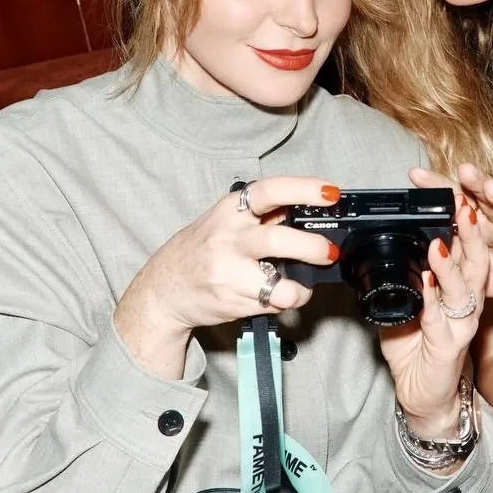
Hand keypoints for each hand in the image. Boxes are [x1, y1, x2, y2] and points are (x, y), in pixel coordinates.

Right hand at [114, 177, 340, 375]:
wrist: (163, 289)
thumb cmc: (201, 249)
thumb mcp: (225, 221)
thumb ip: (262, 215)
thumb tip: (310, 210)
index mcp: (230, 211)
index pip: (269, 191)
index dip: (303, 189)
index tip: (330, 193)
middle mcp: (228, 239)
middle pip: (276, 239)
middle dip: (311, 246)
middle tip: (329, 251)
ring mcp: (229, 273)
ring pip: (277, 284)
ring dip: (301, 286)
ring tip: (306, 282)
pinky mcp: (233, 302)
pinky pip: (273, 303)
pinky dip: (287, 300)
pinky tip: (282, 294)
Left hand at [378, 196, 487, 437]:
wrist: (423, 395)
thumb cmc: (416, 348)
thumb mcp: (406, 304)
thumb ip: (404, 278)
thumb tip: (381, 249)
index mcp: (458, 287)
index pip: (464, 247)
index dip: (461, 221)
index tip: (455, 194)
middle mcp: (466, 301)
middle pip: (475, 260)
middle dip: (469, 232)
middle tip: (461, 205)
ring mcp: (460, 324)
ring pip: (465, 288)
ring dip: (451, 264)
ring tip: (440, 242)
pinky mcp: (449, 346)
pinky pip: (442, 320)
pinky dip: (434, 300)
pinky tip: (427, 283)